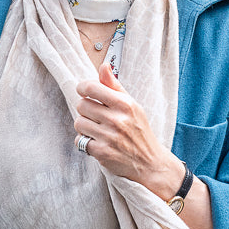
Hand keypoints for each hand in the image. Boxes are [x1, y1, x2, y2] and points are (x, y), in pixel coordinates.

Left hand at [74, 62, 184, 200]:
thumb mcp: (132, 105)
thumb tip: (104, 66)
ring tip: (97, 129)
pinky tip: (98, 142)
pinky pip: (80, 141)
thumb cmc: (140, 131)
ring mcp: (109, 137)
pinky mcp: (102, 152)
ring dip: (84, 126)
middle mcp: (117, 119)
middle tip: (96, 115)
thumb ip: (115, 86)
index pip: (92, 88)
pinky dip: (85, 142)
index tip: (84, 91)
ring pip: (78, 123)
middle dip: (86, 109)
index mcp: (125, 104)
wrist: (149, 163)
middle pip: (82, 105)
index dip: (83, 88)